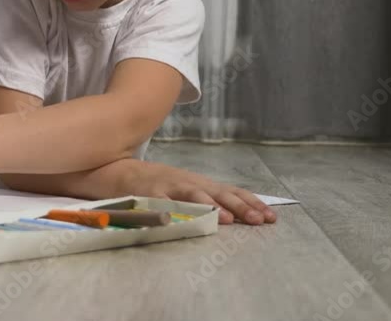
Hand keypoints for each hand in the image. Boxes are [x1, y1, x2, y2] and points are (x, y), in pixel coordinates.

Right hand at [113, 159, 276, 224]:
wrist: (119, 170)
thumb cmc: (158, 184)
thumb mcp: (187, 189)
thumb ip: (209, 200)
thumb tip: (240, 217)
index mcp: (201, 184)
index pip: (232, 192)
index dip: (252, 203)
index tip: (271, 217)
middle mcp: (189, 183)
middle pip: (219, 194)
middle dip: (240, 206)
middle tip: (259, 219)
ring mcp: (169, 188)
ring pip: (194, 196)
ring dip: (211, 207)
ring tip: (226, 219)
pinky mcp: (148, 194)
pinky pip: (162, 204)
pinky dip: (173, 212)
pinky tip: (182, 221)